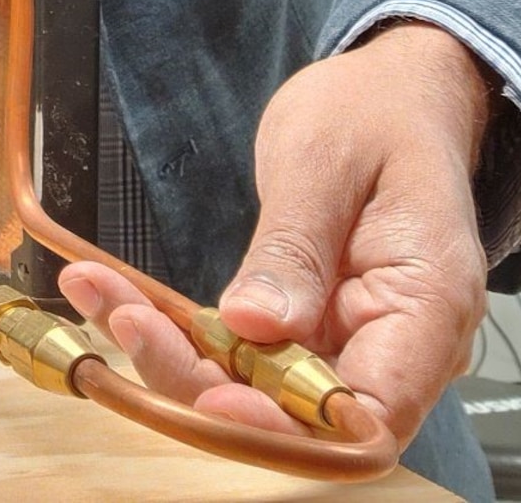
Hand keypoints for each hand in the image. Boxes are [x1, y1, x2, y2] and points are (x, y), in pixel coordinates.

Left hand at [59, 21, 489, 446]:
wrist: (389, 94)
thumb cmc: (374, 114)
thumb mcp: (324, 160)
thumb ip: (296, 247)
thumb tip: (257, 326)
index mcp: (426, 308)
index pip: (368, 420)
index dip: (289, 427)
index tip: (213, 395)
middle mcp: (392, 345)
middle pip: (298, 416)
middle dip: (201, 383)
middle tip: (125, 320)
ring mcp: (345, 340)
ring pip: (255, 387)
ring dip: (172, 353)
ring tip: (94, 291)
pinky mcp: (302, 327)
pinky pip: (239, 350)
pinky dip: (177, 329)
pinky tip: (112, 292)